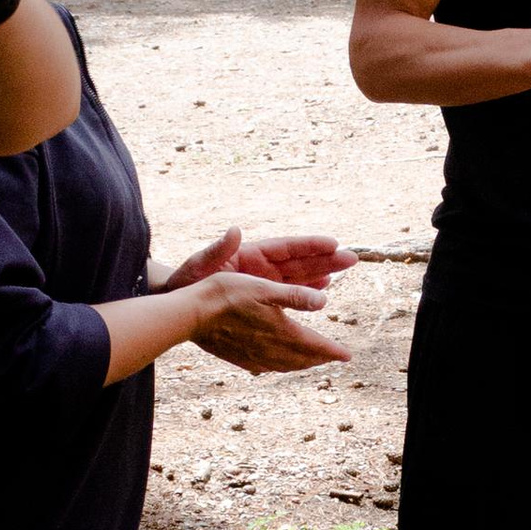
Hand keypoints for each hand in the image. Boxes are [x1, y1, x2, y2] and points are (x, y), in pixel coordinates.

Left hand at [165, 225, 357, 294]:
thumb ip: (217, 249)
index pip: (286, 247)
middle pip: (300, 261)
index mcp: (250, 254)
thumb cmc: (187, 279)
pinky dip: (307, 292)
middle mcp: (261, 266)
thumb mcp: (200, 264)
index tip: (333, 243)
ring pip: (299, 277)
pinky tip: (323, 293)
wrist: (178, 299)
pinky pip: (289, 294)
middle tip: (352, 258)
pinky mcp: (263, 298)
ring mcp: (264, 282)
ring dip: (321, 274)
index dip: (310, 245)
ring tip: (344, 270)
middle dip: (325, 259)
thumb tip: (234, 230)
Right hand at [190, 270, 349, 373]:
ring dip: (302, 364)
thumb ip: (294, 296)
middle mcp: (270, 350)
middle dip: (321, 358)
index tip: (348, 356)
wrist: (191, 315)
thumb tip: (324, 301)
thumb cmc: (226, 295)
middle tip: (334, 357)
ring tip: (311, 362)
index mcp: (281, 332)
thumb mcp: (263, 289)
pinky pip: (268, 367)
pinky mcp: (239, 359)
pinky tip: (277, 363)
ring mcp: (254, 357)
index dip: (333, 350)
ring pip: (286, 365)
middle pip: (303, 359)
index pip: (315, 346)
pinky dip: (281, 365)